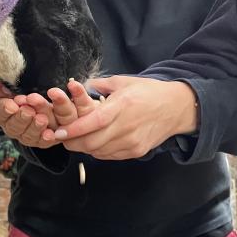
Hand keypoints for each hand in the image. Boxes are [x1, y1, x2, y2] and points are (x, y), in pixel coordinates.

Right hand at [0, 78, 57, 148]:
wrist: (41, 106)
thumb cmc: (24, 96)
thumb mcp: (15, 89)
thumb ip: (5, 87)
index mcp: (2, 114)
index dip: (5, 109)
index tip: (12, 105)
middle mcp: (12, 127)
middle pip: (14, 126)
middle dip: (21, 118)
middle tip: (29, 111)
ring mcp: (25, 136)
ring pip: (28, 136)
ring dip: (35, 127)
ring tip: (42, 119)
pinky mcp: (40, 141)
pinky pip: (42, 142)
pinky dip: (46, 138)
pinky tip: (50, 134)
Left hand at [53, 76, 197, 159]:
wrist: (176, 108)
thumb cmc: (149, 92)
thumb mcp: (124, 81)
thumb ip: (100, 84)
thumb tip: (79, 85)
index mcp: (122, 105)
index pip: (94, 122)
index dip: (75, 129)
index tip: (59, 132)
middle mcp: (127, 126)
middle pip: (92, 142)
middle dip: (73, 142)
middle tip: (61, 137)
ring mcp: (132, 141)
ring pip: (99, 152)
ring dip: (84, 147)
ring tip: (76, 138)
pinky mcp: (136, 151)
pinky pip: (110, 155)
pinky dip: (98, 151)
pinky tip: (95, 141)